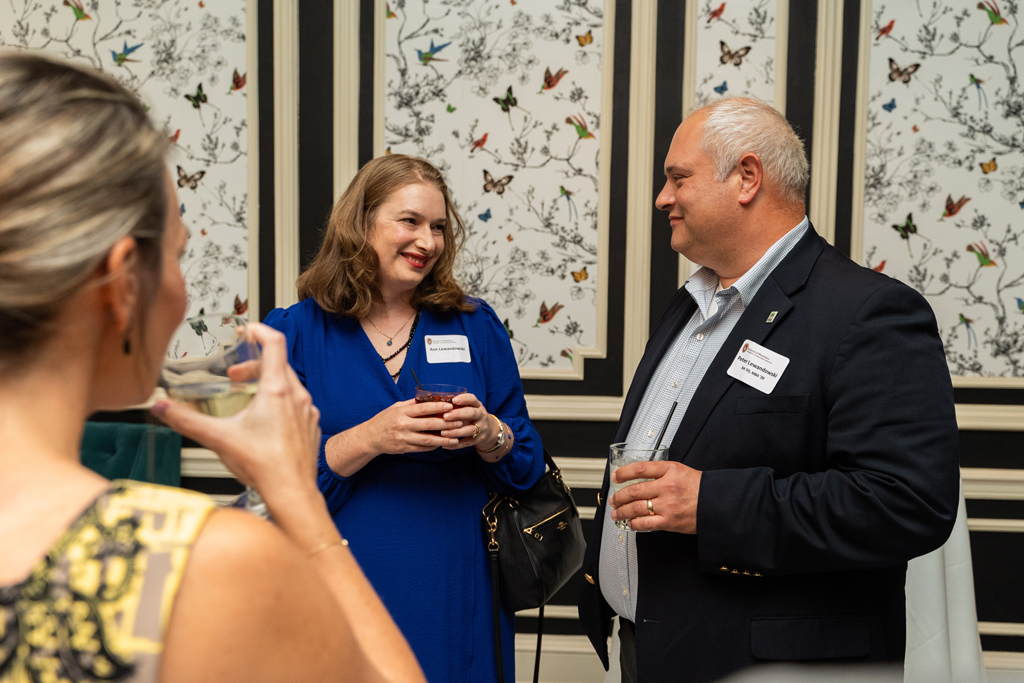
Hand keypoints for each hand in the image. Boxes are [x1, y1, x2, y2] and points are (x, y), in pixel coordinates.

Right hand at [152, 323, 321, 502]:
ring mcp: (307, 412)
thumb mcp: (218, 438)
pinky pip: (296, 404)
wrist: (292, 493)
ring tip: (246, 399)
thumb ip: (186, 420)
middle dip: (252, 365)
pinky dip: (279, 403)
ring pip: (288, 384)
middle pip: (278, 364)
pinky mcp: (310, 426)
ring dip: (266, 384)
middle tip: (234, 376)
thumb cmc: (265, 467)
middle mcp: (297, 397)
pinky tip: (263, 422)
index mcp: (277, 391)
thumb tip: (161, 407)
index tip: (245, 330)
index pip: (275, 342)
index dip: (259, 330)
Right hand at [360, 398, 460, 453]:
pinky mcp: (404, 449)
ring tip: (455, 439)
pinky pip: (421, 449)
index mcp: (401, 412)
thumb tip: (429, 397)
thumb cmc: (384, 420)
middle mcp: (403, 425)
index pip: (423, 408)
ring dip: (443, 439)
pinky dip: (433, 447)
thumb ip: (411, 404)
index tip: (450, 406)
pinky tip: (442, 444)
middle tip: (459, 422)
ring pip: (427, 440)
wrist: (369, 437)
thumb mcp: (395, 407)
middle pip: (428, 425)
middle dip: (446, 424)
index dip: (438, 407)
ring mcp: (403, 438)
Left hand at [441, 392, 494, 450]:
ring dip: (456, 432)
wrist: (490, 431)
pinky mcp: (479, 440)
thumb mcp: (470, 408)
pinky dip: (456, 445)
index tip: (453, 400)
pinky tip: (445, 445)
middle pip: (471, 413)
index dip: (464, 399)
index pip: (472, 399)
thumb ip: (457, 406)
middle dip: (458, 414)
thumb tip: (435, 404)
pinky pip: (467, 443)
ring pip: (470, 430)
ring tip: (443, 433)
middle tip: (445, 416)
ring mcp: (481, 428)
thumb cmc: (472, 417)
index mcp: (477, 406)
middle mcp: (481, 416)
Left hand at [609, 460, 701, 533]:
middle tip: (613, 499)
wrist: (717, 504)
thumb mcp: (681, 471)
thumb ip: (661, 473)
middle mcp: (667, 487)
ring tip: (616, 513)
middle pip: (634, 490)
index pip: (640, 469)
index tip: (615, 476)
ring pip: (636, 508)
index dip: (624, 473)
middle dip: (619, 496)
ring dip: (622, 511)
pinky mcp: (669, 521)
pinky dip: (634, 524)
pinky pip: (645, 523)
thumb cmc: (701, 488)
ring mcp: (667, 505)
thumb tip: (640, 478)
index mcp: (670, 470)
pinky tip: (630, 523)